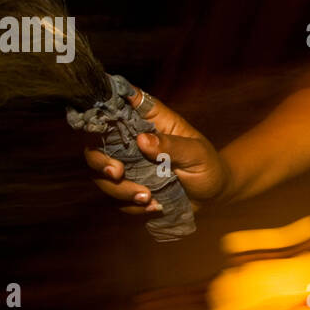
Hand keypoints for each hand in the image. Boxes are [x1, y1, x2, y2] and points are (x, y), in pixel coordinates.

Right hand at [83, 87, 227, 215]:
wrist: (213, 195)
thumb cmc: (208, 165)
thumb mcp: (197, 154)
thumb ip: (172, 146)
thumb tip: (143, 140)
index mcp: (150, 121)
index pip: (120, 103)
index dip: (103, 106)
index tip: (99, 121)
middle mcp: (133, 140)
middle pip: (96, 143)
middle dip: (99, 161)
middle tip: (117, 173)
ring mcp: (128, 166)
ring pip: (101, 175)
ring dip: (119, 190)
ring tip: (147, 198)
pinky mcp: (129, 188)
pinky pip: (115, 199)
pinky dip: (131, 206)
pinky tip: (154, 207)